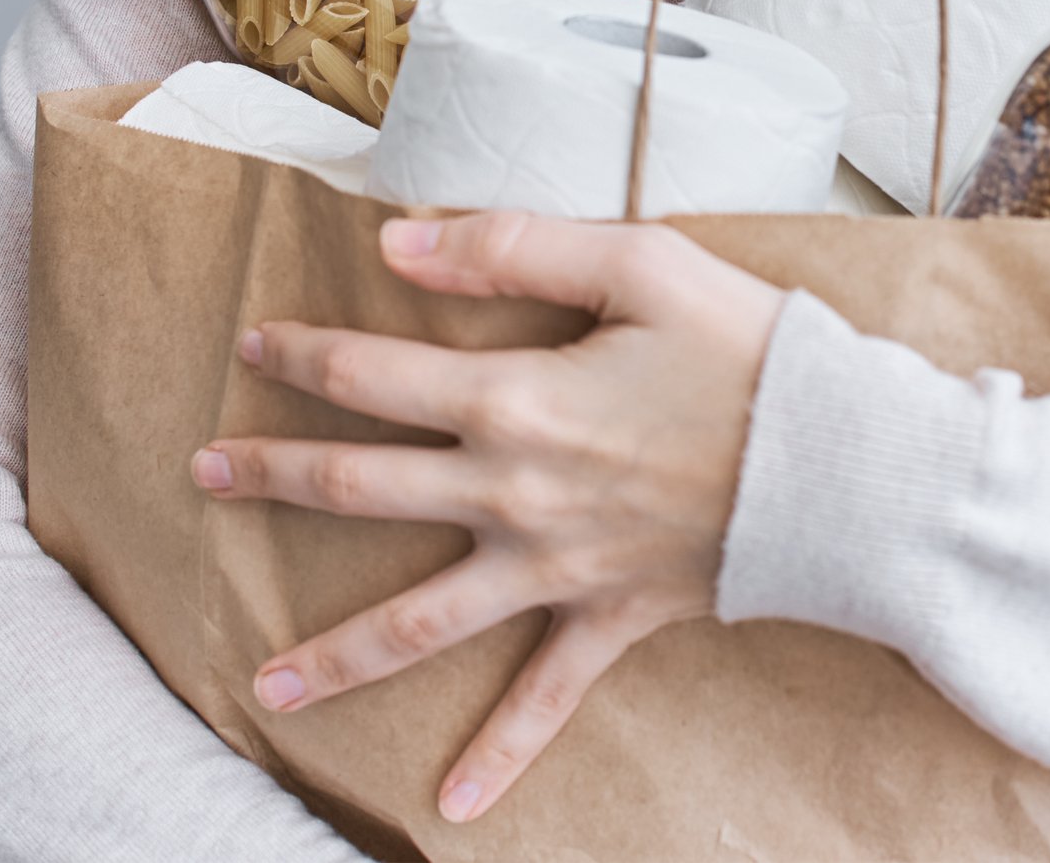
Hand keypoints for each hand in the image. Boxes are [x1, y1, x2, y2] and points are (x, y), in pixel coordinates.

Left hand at [190, 210, 783, 824]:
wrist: (846, 466)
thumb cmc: (750, 352)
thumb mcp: (640, 264)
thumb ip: (515, 246)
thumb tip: (401, 243)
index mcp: (515, 399)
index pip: (376, 376)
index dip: (306, 355)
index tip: (255, 345)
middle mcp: (514, 493)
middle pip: (363, 488)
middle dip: (274, 477)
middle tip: (203, 474)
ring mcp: (556, 567)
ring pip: (422, 619)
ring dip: (338, 652)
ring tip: (263, 689)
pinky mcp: (609, 617)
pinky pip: (545, 698)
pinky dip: (500, 752)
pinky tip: (452, 806)